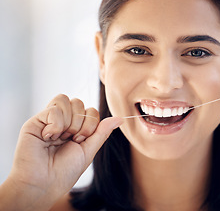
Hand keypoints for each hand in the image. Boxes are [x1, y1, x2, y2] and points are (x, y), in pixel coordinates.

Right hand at [0, 94, 122, 210]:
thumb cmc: (65, 171)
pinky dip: (56, 123)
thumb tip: (120, 118)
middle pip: (79, 102)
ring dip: (69, 122)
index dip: (91, 123)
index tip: (81, 140)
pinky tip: (48, 137)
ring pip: (66, 99)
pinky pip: (54, 108)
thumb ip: (102, 132)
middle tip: (73, 140)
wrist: (44, 183)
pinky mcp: (35, 121)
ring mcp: (48, 120)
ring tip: (61, 138)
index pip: (90, 110)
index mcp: (75, 128)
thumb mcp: (89, 150)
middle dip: (81, 123)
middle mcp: (62, 122)